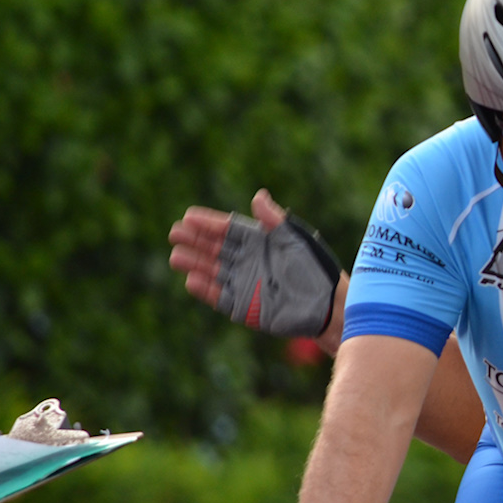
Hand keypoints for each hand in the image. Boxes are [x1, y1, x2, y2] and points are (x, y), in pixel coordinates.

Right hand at [168, 189, 342, 349]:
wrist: (327, 304)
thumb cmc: (315, 268)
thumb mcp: (296, 240)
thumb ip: (275, 220)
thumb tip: (258, 196)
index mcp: (260, 242)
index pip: (229, 230)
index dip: (209, 223)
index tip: (189, 216)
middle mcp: (248, 261)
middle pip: (215, 249)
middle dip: (195, 241)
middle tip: (175, 233)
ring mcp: (244, 283)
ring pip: (212, 271)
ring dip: (195, 263)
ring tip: (177, 256)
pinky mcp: (243, 306)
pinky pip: (219, 296)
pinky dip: (206, 289)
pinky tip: (192, 280)